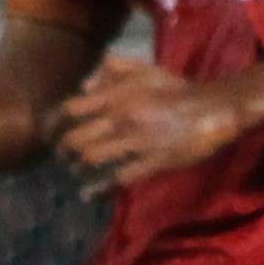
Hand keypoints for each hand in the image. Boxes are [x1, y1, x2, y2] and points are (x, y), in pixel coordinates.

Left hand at [51, 56, 245, 194]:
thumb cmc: (179, 89)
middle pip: (76, 138)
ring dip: (78, 168)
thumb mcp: (145, 69)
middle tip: (61, 155)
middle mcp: (121, 118)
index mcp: (118, 95)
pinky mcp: (151, 163)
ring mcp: (135, 142)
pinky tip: (89, 195)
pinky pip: (118, 179)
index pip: (70, 110)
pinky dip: (98, 189)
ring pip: (92, 159)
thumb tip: (84, 86)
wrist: (213, 110)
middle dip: (62, 150)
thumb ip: (113, 70)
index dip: (54, 123)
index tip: (50, 131)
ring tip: (76, 171)